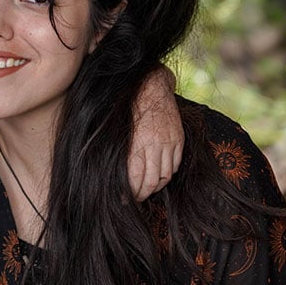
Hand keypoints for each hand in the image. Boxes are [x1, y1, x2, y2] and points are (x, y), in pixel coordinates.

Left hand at [128, 65, 182, 200]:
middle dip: (142, 194)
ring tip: (146, 189)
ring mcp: (168, 143)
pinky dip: (167, 174)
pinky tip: (158, 175)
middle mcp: (154, 145)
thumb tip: (108, 174)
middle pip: (151, 182)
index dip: (130, 193)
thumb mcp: (116, 128)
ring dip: (155, 186)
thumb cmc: (127, 106)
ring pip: (165, 176)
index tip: (123, 199)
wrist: (150, 85)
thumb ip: (118, 151)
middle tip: (135, 199)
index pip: (135, 179)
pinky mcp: (178, 139)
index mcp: (136, 144)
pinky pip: (175, 165)